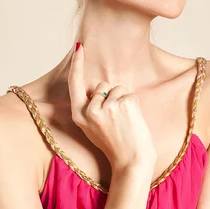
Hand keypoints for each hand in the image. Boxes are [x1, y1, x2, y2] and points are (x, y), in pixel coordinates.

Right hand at [68, 43, 156, 178]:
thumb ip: (92, 107)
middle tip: (116, 120)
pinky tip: (133, 122)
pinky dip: (134, 105)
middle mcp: (90, 110)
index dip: (77, 64)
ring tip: (124, 122)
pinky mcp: (123, 104)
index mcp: (79, 115)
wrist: (131, 162)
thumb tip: (100, 86)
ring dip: (124, 100)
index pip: (75, 83)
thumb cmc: (114, 144)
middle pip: (102, 85)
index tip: (79, 46)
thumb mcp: (93, 126)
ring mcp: (107, 107)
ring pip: (118, 88)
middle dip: (111, 95)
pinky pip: (130, 94)